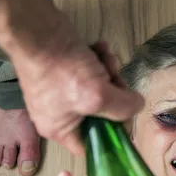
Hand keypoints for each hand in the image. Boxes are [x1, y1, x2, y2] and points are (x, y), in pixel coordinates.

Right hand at [11, 18, 143, 155]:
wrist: (37, 29)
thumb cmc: (60, 70)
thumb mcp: (97, 95)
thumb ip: (123, 107)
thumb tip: (137, 106)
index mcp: (60, 130)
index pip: (93, 145)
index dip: (113, 135)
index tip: (129, 118)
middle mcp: (58, 114)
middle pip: (100, 114)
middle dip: (113, 94)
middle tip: (117, 79)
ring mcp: (60, 90)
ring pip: (98, 88)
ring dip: (108, 72)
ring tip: (106, 58)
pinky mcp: (63, 70)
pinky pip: (89, 71)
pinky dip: (98, 60)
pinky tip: (99, 48)